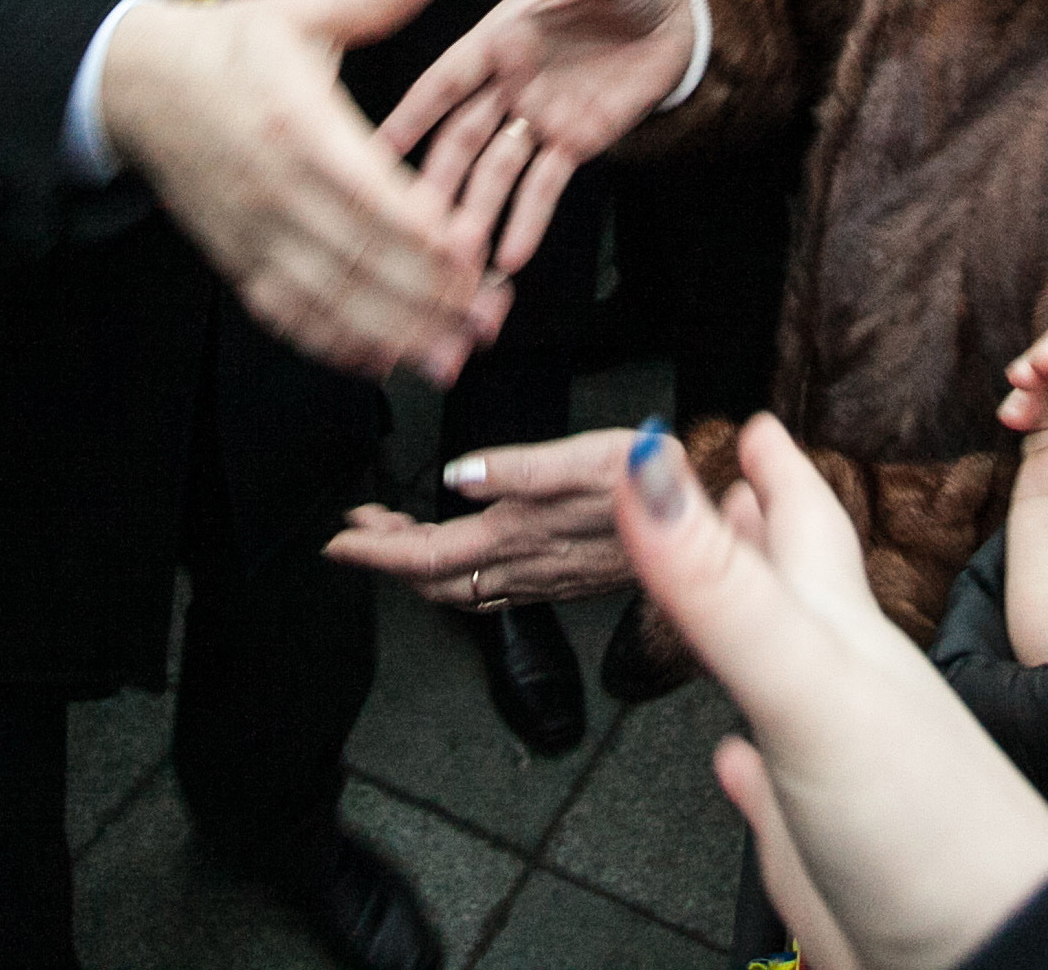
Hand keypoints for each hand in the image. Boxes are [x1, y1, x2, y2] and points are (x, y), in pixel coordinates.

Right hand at [97, 0, 536, 383]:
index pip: (372, 193)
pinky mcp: (234, 257)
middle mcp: (277, 188)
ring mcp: (253, 231)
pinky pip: (285, 311)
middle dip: (427, 299)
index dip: (423, 234)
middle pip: (358, 258)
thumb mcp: (303, 10)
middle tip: (489, 324)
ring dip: (389, 335)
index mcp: (301, 124)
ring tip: (449, 358)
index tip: (473, 260)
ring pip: (326, 297)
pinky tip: (378, 360)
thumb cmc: (230, 44)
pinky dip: (331, 341)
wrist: (136, 83)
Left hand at [325, 425, 636, 606]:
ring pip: (459, 588)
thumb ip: (517, 469)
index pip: (424, 555)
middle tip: (357, 529)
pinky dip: (456, 575)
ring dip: (417, 566)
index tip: (338, 539)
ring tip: (394, 533)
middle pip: (432, 579)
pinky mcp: (560, 577)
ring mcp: (542, 577)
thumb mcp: (586, 456)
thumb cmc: (653, 476)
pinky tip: (459, 555)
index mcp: (518, 535)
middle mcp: (524, 566)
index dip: (374, 549)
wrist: (709, 511)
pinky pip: (489, 591)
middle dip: (385, 557)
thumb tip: (456, 476)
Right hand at [381, 0, 695, 273]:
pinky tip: (512, 256)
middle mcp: (508, 83)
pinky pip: (545, 186)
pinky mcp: (572, 144)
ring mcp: (536, 118)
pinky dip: (529, 219)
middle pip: (462, 137)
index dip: (413, 111)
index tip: (376, 147)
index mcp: (503, 36)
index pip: (447, 78)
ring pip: (495, 171)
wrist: (672, 21)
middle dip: (438, 179)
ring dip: (476, 211)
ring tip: (459, 256)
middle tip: (411, 225)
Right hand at [617, 415, 1047, 969]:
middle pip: (800, 589)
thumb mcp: (810, 683)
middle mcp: (846, 690)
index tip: (755, 423)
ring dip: (754, 630)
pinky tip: (733, 764)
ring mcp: (837, 769)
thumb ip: (724, 585)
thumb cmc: (929, 827)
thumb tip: (647, 467)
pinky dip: (744, 765)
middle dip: (765, 530)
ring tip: (725, 593)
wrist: (992, 958)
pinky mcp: (824, 849)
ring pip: (787, 678)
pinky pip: (773, 789)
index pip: (809, 528)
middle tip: (733, 480)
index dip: (779, 471)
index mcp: (846, 637)